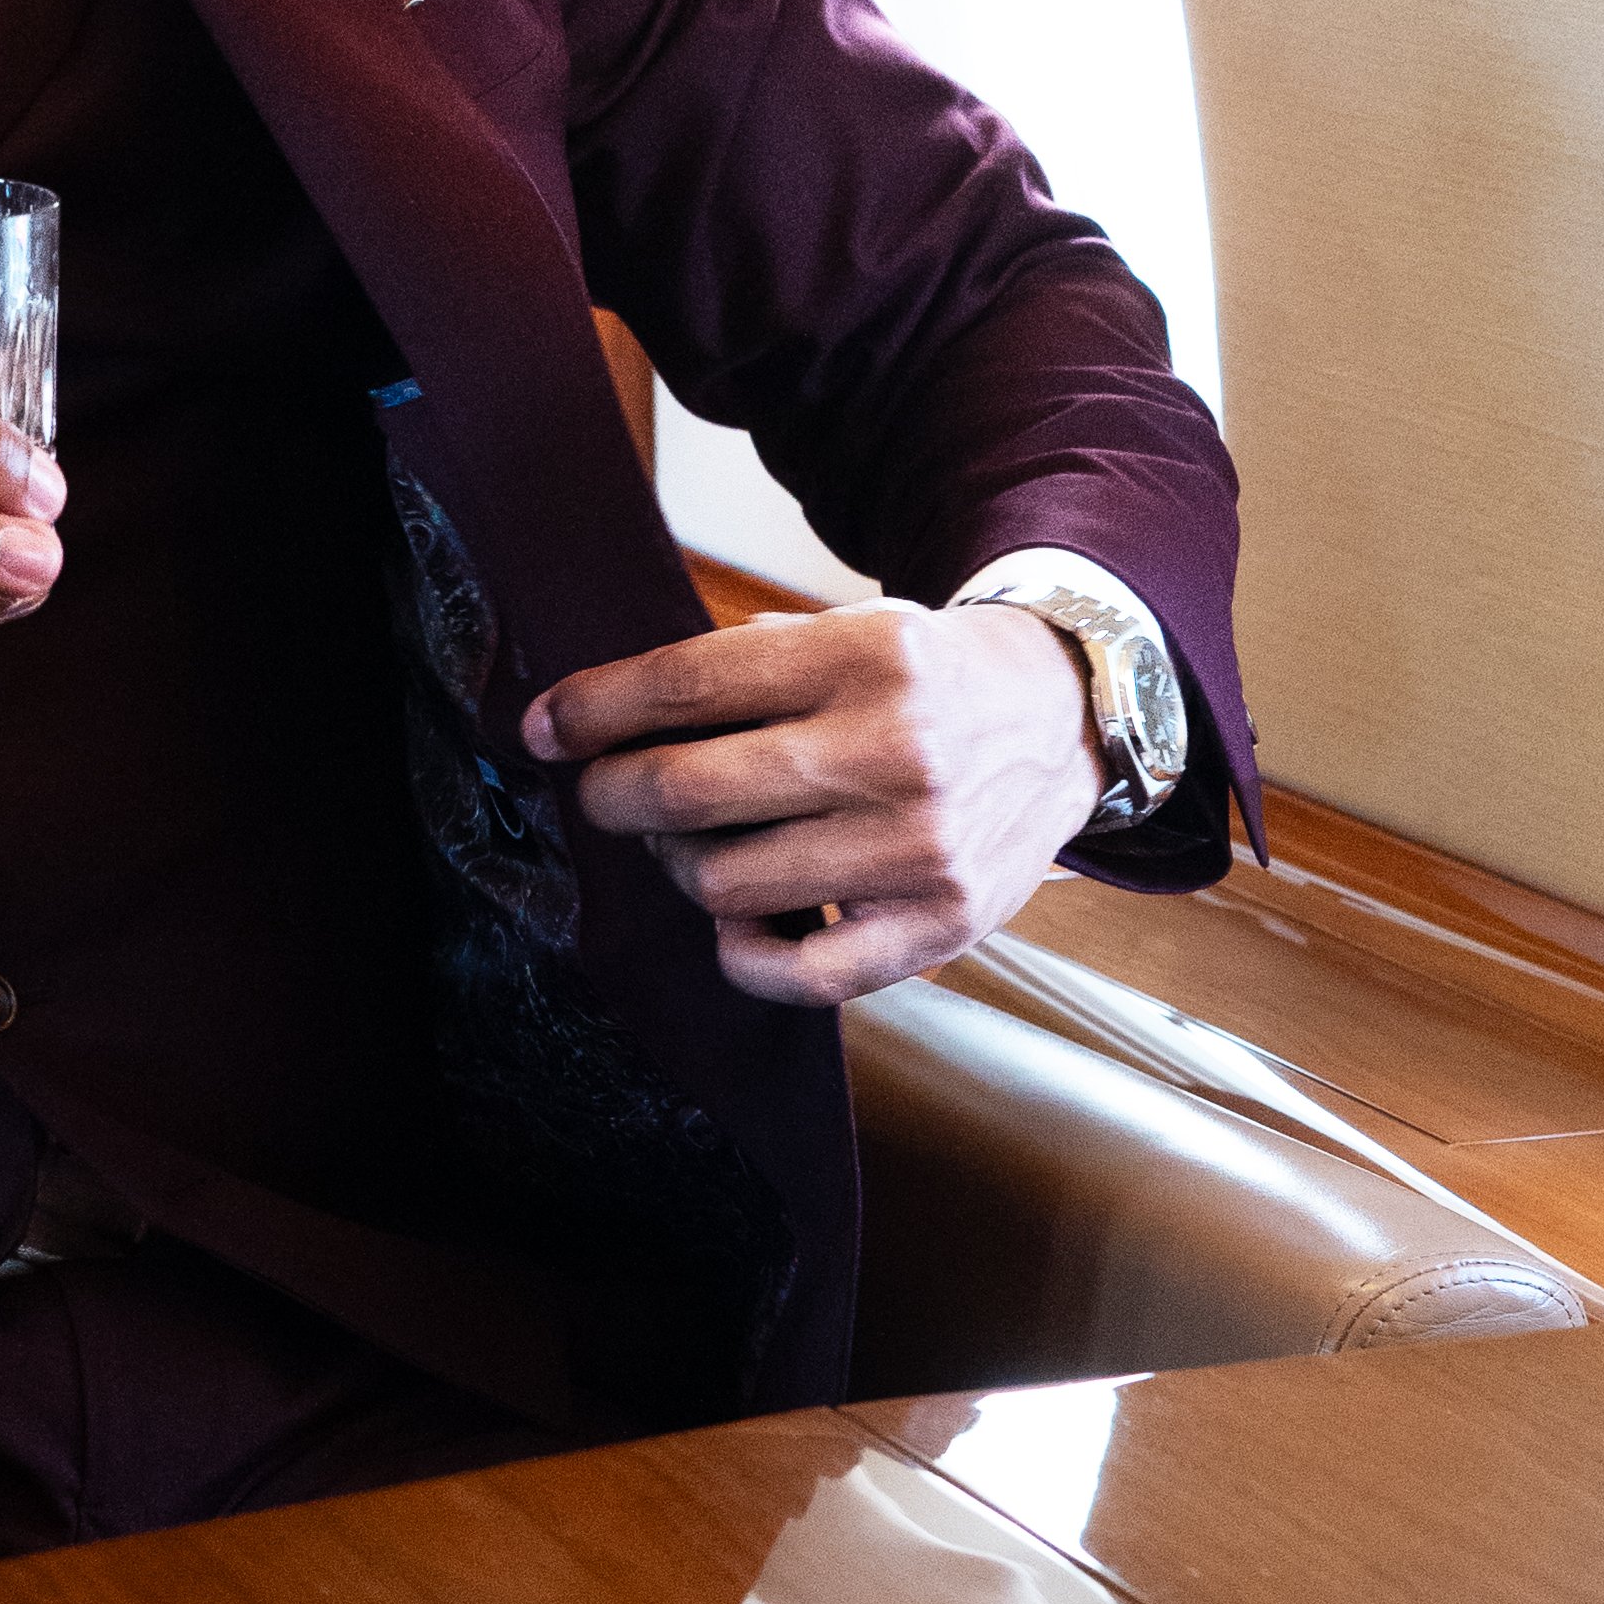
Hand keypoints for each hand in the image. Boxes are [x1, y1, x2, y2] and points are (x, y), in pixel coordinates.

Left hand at [520, 601, 1101, 1006]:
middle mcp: (891, 751)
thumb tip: (601, 713)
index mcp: (858, 658)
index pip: (685, 686)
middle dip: (611, 795)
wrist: (1061, 720)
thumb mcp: (845, 630)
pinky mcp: (941, 925)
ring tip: (686, 841)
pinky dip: (740, 952)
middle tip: (600, 794)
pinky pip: (800, 973)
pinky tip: (733, 916)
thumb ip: (742, 666)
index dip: (593, 710)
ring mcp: (919, 846)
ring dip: (676, 864)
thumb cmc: (921, 677)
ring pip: (724, 881)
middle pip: (688, 788)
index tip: (541, 727)